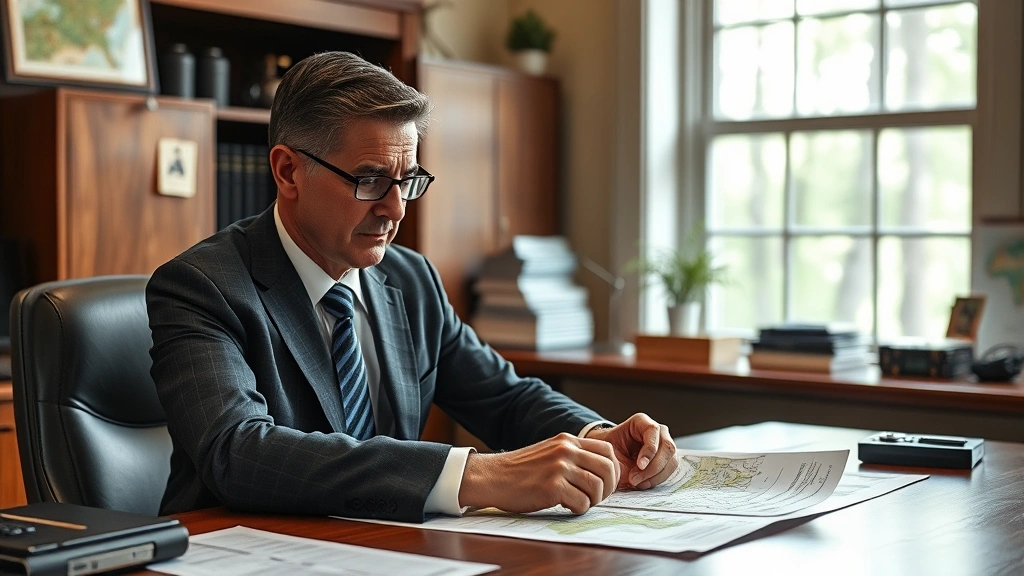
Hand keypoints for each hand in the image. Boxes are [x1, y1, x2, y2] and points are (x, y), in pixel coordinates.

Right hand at [458, 433, 620, 514]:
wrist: (492, 477)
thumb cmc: (520, 470)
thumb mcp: (549, 452)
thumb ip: (572, 456)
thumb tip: (600, 471)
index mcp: (567, 441)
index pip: (607, 451)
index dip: (613, 470)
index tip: (606, 483)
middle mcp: (566, 450)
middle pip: (608, 469)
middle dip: (608, 488)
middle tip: (596, 497)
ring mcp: (559, 468)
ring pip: (597, 487)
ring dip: (593, 500)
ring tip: (579, 502)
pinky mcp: (552, 487)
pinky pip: (582, 502)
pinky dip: (579, 509)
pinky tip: (566, 506)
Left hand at [584, 413, 676, 489]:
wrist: (612, 454)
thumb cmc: (610, 449)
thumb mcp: (609, 450)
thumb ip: (618, 457)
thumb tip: (627, 474)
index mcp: (641, 422)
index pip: (653, 431)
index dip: (649, 450)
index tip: (640, 465)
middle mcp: (658, 431)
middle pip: (667, 447)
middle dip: (653, 468)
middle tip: (635, 480)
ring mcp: (665, 444)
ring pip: (671, 461)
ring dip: (655, 476)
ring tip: (637, 483)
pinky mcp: (668, 458)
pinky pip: (669, 470)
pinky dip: (657, 479)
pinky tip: (643, 483)